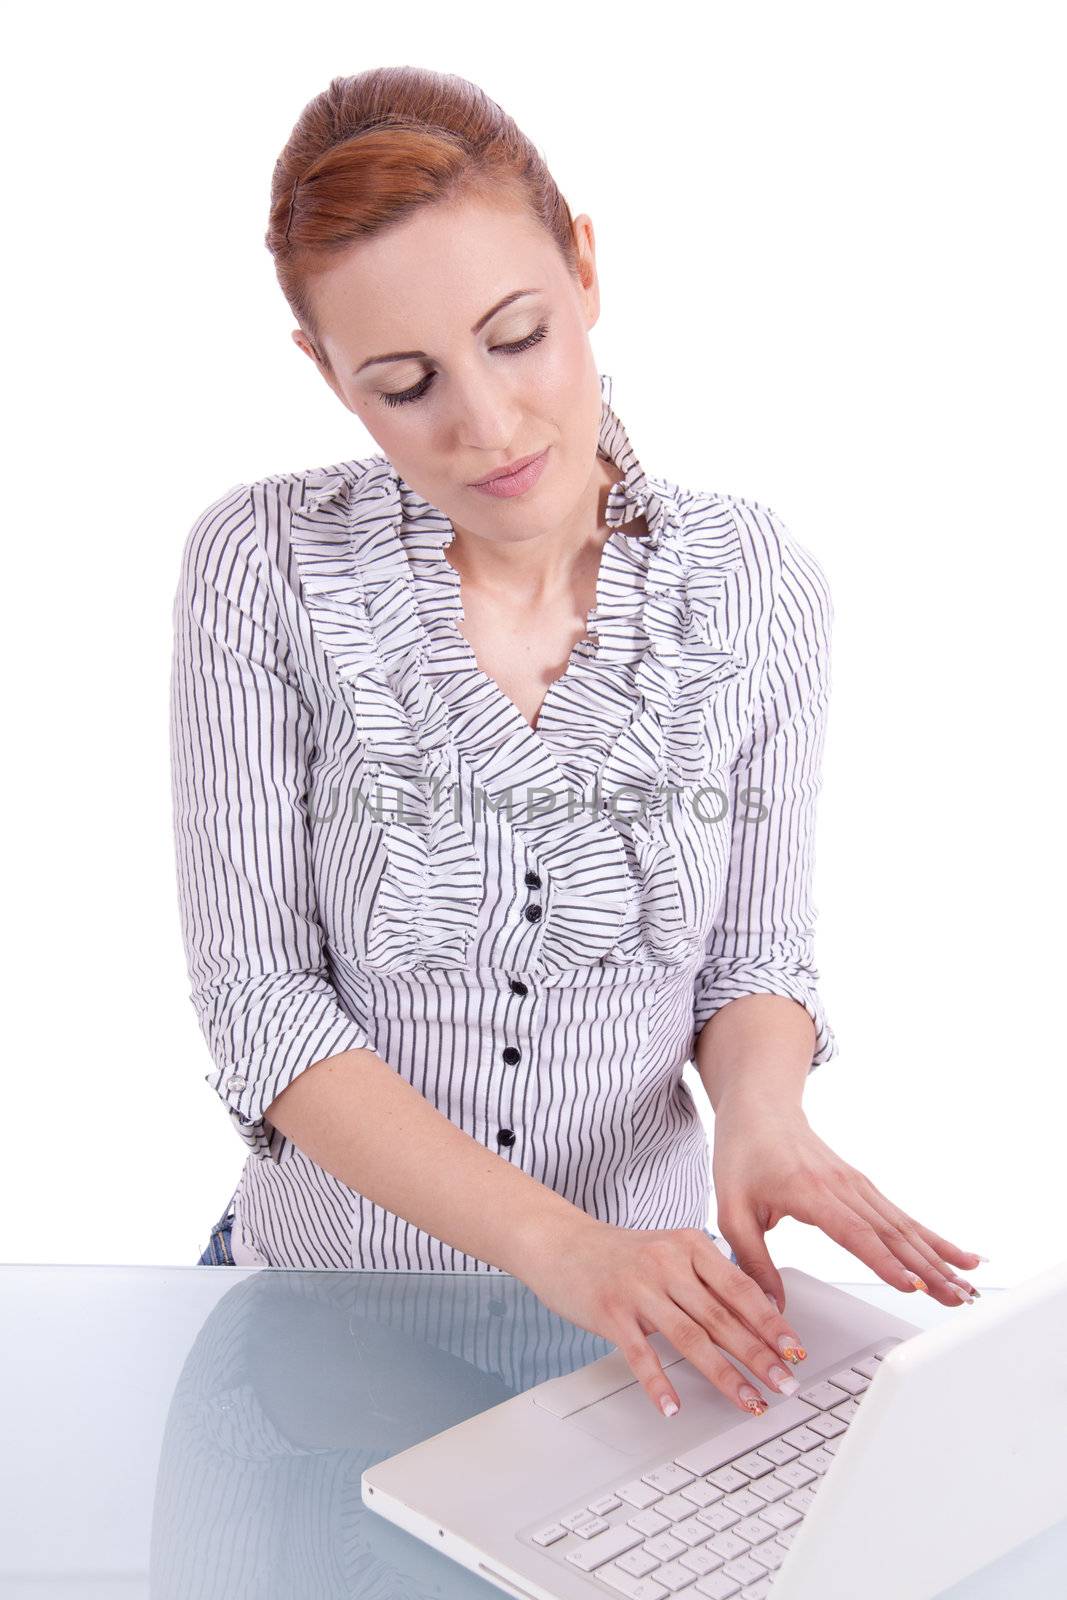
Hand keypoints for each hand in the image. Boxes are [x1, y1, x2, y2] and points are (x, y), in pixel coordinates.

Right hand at [513, 1216, 810, 1419]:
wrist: (561, 1242)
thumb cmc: (621, 1255)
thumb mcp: (670, 1253)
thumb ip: (707, 1280)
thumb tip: (756, 1319)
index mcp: (690, 1245)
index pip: (740, 1288)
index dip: (771, 1322)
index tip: (795, 1350)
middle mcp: (667, 1262)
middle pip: (722, 1317)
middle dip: (759, 1355)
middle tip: (785, 1384)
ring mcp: (638, 1287)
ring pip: (690, 1337)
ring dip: (724, 1375)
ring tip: (749, 1401)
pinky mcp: (610, 1311)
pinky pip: (640, 1353)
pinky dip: (659, 1383)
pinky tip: (673, 1406)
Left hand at [711, 1098, 983, 1310]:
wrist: (759, 1109)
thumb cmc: (743, 1154)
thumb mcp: (731, 1210)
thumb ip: (751, 1260)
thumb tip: (771, 1306)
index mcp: (808, 1191)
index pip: (854, 1232)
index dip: (884, 1261)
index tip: (910, 1285)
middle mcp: (841, 1186)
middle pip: (891, 1233)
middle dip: (927, 1268)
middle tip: (955, 1298)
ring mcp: (857, 1185)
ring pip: (904, 1226)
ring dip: (938, 1257)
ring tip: (967, 1285)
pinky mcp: (863, 1187)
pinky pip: (902, 1216)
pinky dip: (933, 1237)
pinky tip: (960, 1254)